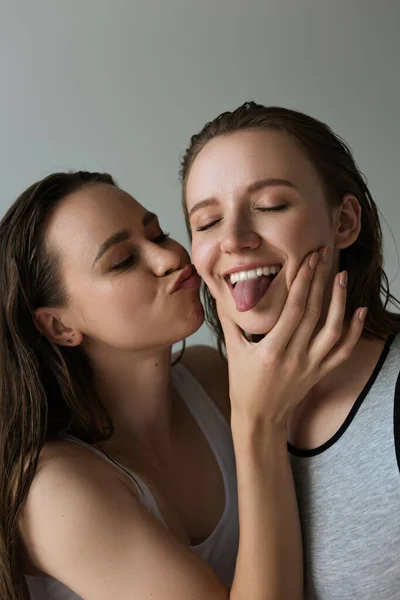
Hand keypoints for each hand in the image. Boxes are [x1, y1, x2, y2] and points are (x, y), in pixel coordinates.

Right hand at [218, 247, 365, 427]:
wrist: (260, 417)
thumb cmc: (243, 384)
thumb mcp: (233, 351)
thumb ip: (229, 321)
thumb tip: (219, 293)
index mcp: (272, 350)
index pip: (293, 309)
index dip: (302, 282)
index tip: (308, 259)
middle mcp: (294, 357)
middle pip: (314, 312)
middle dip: (320, 280)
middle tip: (325, 255)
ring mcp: (310, 365)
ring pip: (333, 330)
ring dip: (339, 301)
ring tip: (341, 277)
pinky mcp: (320, 372)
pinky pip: (342, 351)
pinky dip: (353, 330)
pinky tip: (359, 311)